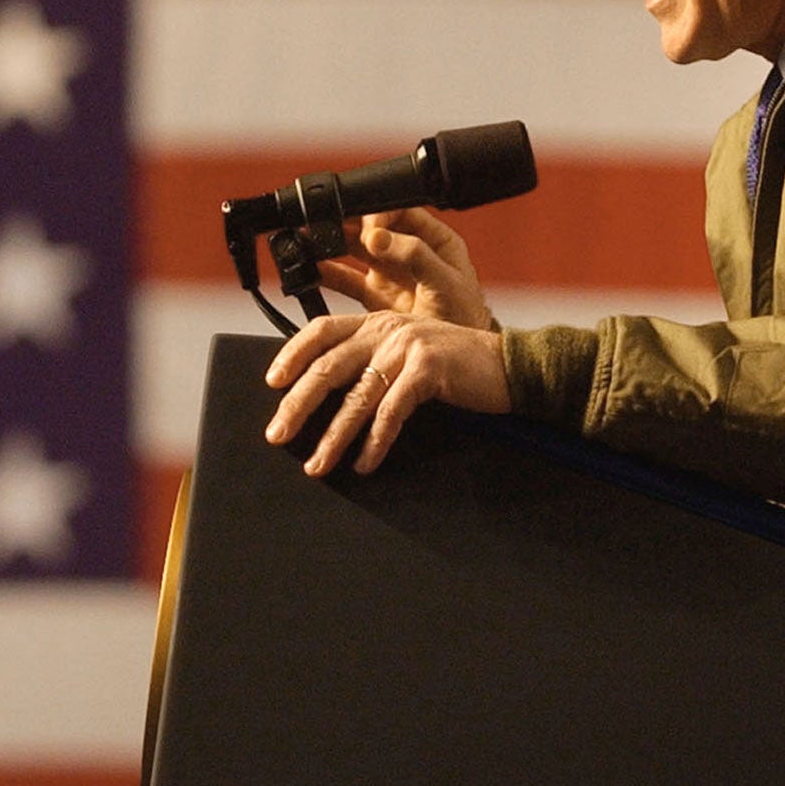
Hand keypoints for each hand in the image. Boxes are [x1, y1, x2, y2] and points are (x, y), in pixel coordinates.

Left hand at [264, 309, 510, 475]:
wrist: (511, 366)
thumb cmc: (458, 367)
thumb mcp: (410, 353)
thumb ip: (376, 362)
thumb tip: (333, 397)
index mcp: (379, 322)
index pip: (322, 330)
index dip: (293, 354)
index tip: (273, 382)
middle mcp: (388, 329)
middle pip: (328, 367)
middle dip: (298, 404)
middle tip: (277, 434)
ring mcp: (408, 346)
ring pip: (357, 396)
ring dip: (333, 436)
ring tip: (317, 464)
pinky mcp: (428, 368)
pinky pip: (391, 412)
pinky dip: (375, 442)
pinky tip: (364, 462)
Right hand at [318, 208, 493, 329]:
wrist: (456, 359)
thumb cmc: (465, 318)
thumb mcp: (446, 283)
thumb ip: (415, 256)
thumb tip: (378, 237)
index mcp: (433, 239)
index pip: (401, 211)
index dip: (379, 214)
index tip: (369, 232)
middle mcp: (408, 250)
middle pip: (372, 226)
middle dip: (347, 222)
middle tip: (326, 226)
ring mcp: (389, 272)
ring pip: (354, 248)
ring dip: (332, 243)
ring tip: (309, 240)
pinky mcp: (374, 294)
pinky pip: (346, 278)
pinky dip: (327, 273)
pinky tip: (311, 268)